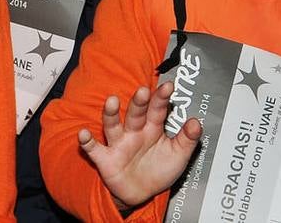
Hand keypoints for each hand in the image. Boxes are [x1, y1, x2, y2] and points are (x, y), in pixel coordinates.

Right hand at [77, 81, 202, 212]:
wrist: (141, 194)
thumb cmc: (159, 170)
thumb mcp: (178, 156)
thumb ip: (187, 139)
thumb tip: (196, 122)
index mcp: (153, 128)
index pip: (158, 110)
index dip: (162, 98)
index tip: (169, 86)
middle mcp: (134, 132)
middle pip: (135, 114)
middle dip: (139, 102)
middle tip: (143, 91)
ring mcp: (119, 144)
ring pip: (113, 126)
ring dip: (111, 114)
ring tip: (112, 102)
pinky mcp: (106, 159)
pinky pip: (94, 149)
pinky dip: (87, 142)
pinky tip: (83, 134)